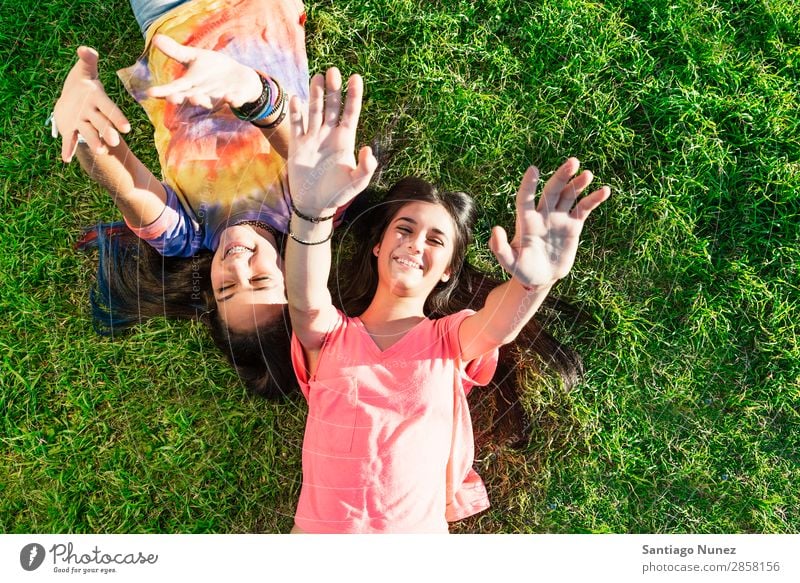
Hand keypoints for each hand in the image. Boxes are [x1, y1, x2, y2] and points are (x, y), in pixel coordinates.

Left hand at [53, 46, 129, 161]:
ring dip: (94, 143)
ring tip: (99, 153)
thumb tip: (85, 49)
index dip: (117, 118)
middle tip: (113, 143)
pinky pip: (70, 141)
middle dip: (107, 133)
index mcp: (98, 101)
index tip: (126, 128)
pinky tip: (66, 159)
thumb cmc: (82, 83)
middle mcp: (92, 114)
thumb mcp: (84, 70)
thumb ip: (87, 60)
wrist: (71, 99)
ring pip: (89, 134)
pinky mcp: (71, 130)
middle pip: (101, 124)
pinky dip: (68, 149)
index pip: (110, 109)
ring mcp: (82, 123)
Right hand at [145, 34, 262, 108]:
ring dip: (203, 101)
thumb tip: (155, 38)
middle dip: (183, 98)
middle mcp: (204, 94)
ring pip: (211, 101)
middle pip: (191, 98)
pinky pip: (235, 100)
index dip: (163, 91)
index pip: (175, 88)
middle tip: (173, 98)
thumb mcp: (194, 58)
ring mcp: (220, 97)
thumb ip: (177, 52)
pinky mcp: (236, 97)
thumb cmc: (212, 69)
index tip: (150, 92)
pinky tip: (230, 98)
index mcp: (191, 85)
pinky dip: (233, 100)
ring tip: (195, 99)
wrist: (239, 78)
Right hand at [287, 68, 376, 213]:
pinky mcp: (297, 145)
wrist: (314, 204)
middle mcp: (329, 134)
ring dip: (315, 94)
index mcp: (345, 140)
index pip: (350, 113)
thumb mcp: (356, 183)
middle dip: (333, 89)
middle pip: (332, 106)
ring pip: (314, 110)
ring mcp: (312, 138)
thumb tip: (368, 150)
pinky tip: (296, 98)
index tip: (356, 78)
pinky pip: (296, 124)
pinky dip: (295, 112)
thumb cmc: (338, 194)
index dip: (353, 96)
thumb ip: (365, 168)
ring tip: (317, 77)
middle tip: (334, 71)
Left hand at [489, 158, 609, 287]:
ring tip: (587, 174)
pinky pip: (583, 208)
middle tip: (573, 162)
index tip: (533, 169)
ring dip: (578, 184)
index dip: (529, 184)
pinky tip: (604, 190)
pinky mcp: (573, 226)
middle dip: (561, 176)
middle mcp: (543, 215)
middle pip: (552, 190)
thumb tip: (495, 229)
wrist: (541, 278)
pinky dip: (593, 199)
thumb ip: (500, 248)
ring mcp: (559, 219)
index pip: (526, 198)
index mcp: (526, 221)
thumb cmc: (522, 270)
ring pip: (569, 196)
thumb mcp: (509, 263)